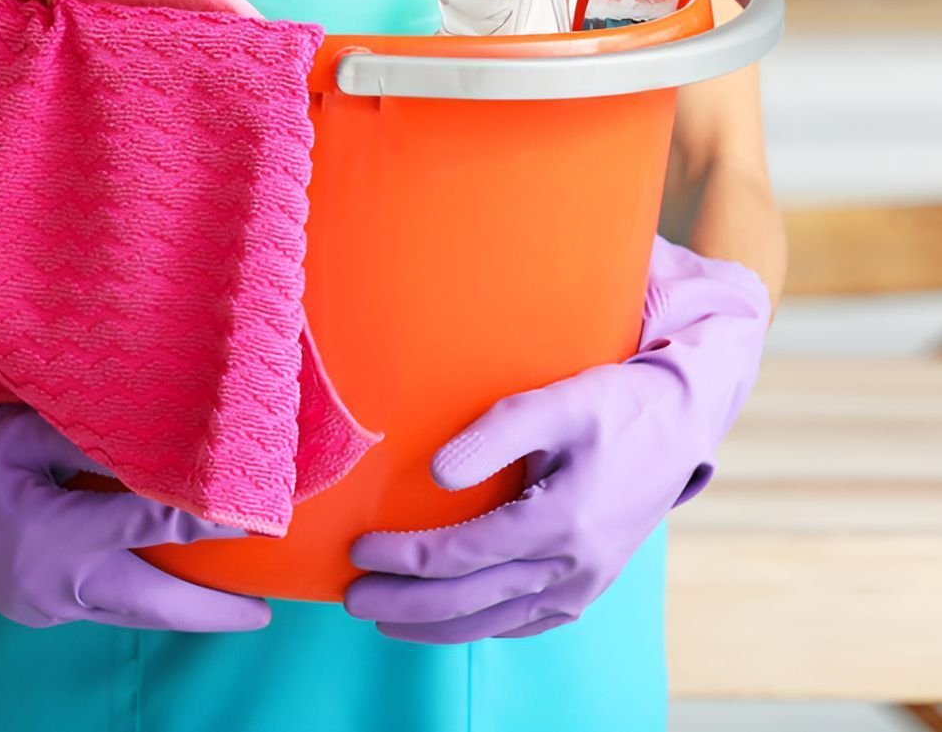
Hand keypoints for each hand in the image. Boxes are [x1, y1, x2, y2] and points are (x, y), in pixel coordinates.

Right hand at [0, 320, 270, 632]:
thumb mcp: (33, 428)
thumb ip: (102, 446)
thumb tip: (175, 453)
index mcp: (48, 535)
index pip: (148, 525)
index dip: (206, 520)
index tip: (255, 517)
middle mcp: (46, 583)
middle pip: (145, 600)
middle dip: (206, 611)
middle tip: (261, 614)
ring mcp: (35, 601)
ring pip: (122, 609)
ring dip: (175, 609)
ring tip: (230, 608)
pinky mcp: (29, 602)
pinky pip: (97, 603)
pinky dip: (136, 596)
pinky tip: (165, 585)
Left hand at [345, 237, 768, 642]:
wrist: (678, 426)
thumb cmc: (612, 406)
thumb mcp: (555, 403)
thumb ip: (492, 435)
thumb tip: (436, 474)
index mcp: (561, 522)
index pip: (461, 553)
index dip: (403, 557)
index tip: (358, 548)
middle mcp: (573, 568)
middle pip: (469, 599)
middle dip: (404, 603)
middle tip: (351, 599)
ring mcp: (583, 586)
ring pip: (494, 621)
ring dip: (434, 627)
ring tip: (384, 619)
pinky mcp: (587, 589)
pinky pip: (524, 622)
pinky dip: (479, 626)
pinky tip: (448, 621)